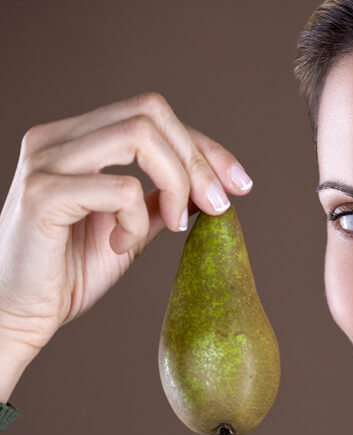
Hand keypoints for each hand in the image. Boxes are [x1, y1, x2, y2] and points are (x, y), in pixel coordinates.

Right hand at [0, 92, 252, 373]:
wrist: (16, 314)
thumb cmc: (67, 273)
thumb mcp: (130, 229)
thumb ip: (161, 200)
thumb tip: (210, 185)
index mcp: (75, 138)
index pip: (152, 114)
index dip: (205, 146)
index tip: (240, 185)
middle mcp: (56, 138)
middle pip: (150, 112)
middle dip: (200, 159)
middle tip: (218, 207)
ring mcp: (45, 161)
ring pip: (140, 137)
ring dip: (177, 182)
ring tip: (174, 226)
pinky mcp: (43, 194)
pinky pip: (120, 187)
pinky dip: (136, 219)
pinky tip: (120, 246)